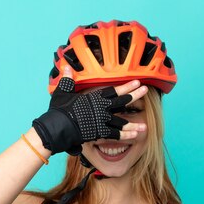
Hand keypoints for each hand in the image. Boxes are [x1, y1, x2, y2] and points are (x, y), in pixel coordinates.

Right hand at [32, 65, 147, 155]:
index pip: (113, 91)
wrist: (57, 127)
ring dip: (133, 124)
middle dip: (135, 95)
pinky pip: (115, 135)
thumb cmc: (59, 110)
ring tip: (144, 127)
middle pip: (122, 102)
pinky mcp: (99, 133)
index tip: (137, 82)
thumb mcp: (63, 92)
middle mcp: (102, 109)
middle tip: (145, 90)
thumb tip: (67, 67)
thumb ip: (68, 80)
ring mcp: (102, 121)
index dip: (126, 86)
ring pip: (121, 121)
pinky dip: (125, 135)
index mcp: (94, 98)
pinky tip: (134, 136)